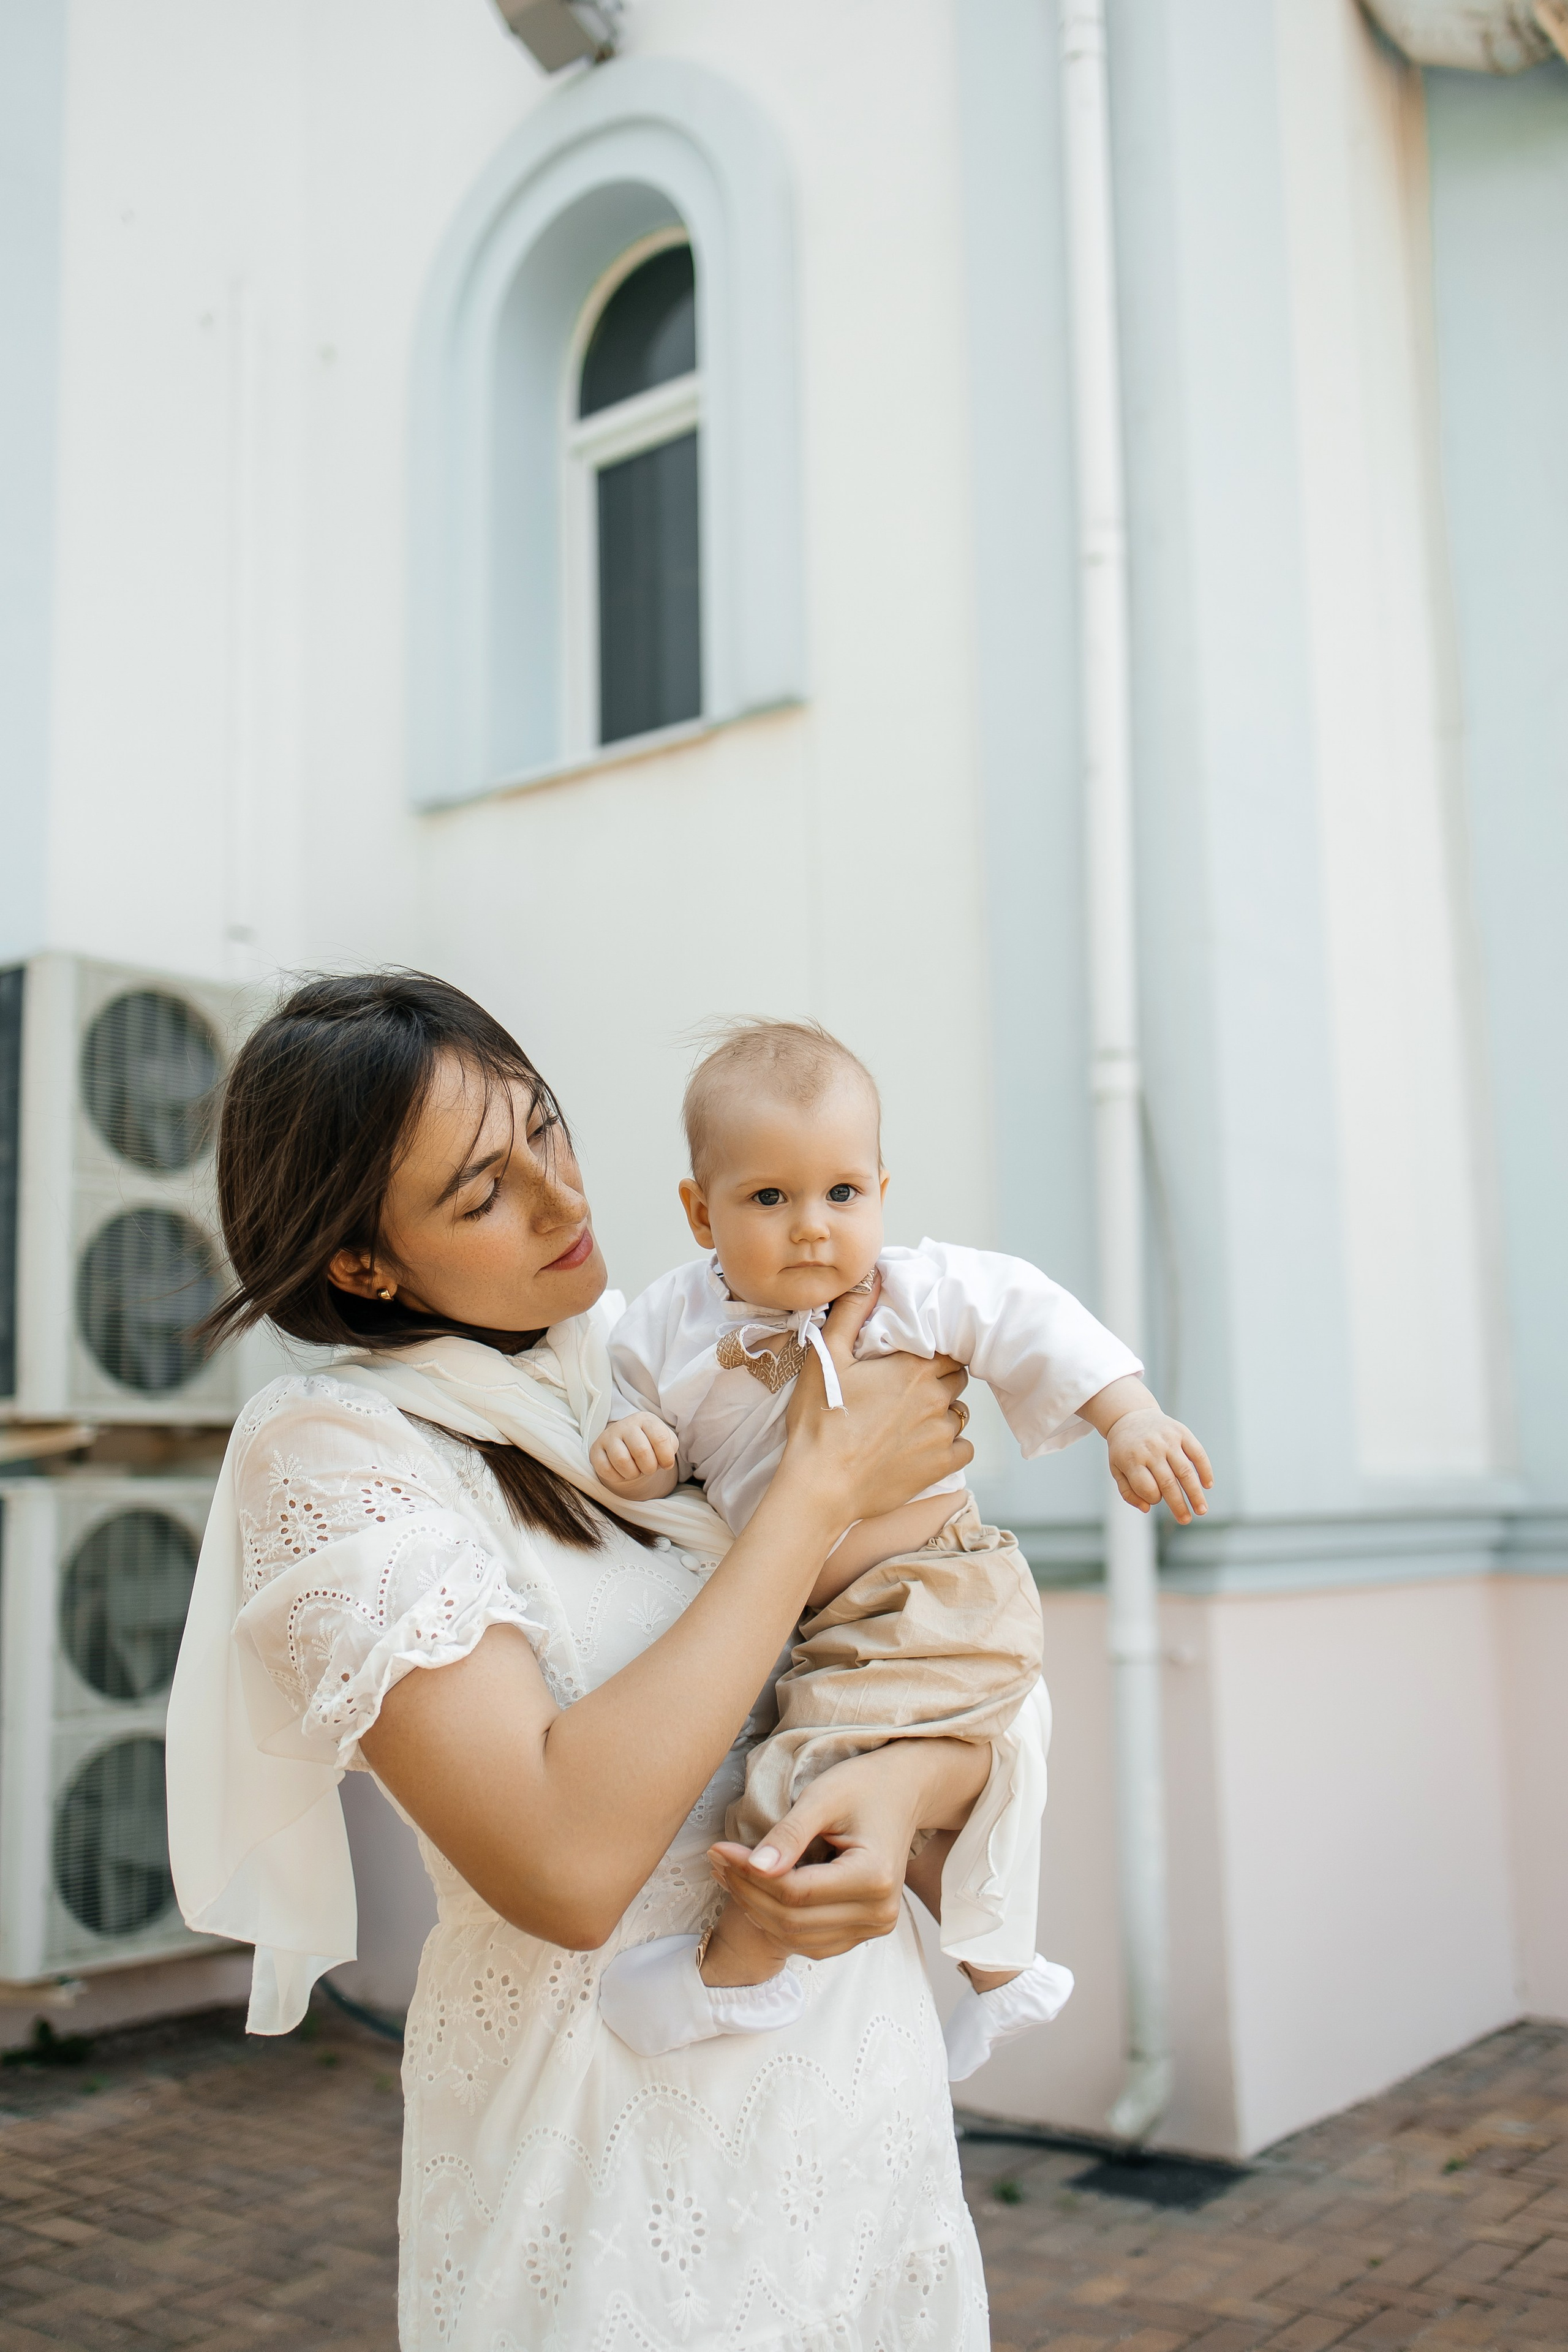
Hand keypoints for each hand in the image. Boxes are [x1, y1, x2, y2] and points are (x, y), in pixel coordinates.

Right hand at [589, 1411, 678, 1494]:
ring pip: (622, 1461)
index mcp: (646, 1420)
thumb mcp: (665, 1441)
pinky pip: (605, 1469)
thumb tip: (666, 1462)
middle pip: (641, 1451)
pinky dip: (617, 1477)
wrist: (626, 1443)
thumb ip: (670, 1448)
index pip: (660, 1438)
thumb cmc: (649, 1443)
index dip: (666, 1458)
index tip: (666, 1464)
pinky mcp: (596, 1450)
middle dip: (649, 1468)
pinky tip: (622, 1472)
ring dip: (633, 1473)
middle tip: (649, 1468)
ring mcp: (608, 1436)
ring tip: (635, 1470)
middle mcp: (626, 1424)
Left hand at [705, 1740, 988, 1961]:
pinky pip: (809, 1940)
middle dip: (746, 1893)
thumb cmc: (863, 1787)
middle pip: (792, 1921)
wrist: (902, 1794)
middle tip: (717, 1860)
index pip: (795, 1893)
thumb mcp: (823, 1797)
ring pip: (796, 1937)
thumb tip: (754, 1867)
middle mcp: (879, 1913)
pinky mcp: (862, 1931)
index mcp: (874, 1878)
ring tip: (729, 1874)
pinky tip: (755, 1892)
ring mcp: (874, 1928)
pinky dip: (777, 1921)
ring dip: (756, 1910)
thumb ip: (789, 1834)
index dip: (749, 1876)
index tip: (719, 1849)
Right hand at [773, 1279, 972, 1531]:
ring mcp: (942, 1434)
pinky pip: (963, 1448)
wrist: (821, 1484)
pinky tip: (924, 1446)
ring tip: (915, 1418)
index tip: (915, 1358)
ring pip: (960, 1412)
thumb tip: (872, 1276)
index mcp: (913, 1367)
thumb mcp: (827, 1356)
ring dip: (944, 1411)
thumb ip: (852, 1312)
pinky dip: (950, 1445)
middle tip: (911, 1387)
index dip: (933, 1350)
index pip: (946, 1347)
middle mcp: (936, 1397)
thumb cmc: (820, 1420)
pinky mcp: (940, 1466)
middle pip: (957, 1376)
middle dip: (940, 1377)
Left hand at [1106, 1407, 1211, 1522]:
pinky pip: (1197, 1453)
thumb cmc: (1125, 1450)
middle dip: (1179, 1505)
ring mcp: (1167, 1440)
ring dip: (1195, 1493)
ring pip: (1185, 1472)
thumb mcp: (1116, 1469)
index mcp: (1132, 1459)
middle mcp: (1151, 1449)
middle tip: (1186, 1520)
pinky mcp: (1181, 1432)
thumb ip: (1128, 1492)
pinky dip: (1205, 1470)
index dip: (1153, 1499)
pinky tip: (1208, 1485)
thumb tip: (1147, 1508)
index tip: (1156, 1499)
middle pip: (1168, 1483)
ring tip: (1201, 1510)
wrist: (1130, 1416)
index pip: (1147, 1488)